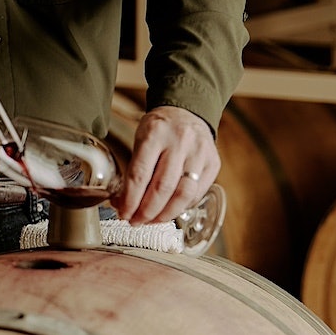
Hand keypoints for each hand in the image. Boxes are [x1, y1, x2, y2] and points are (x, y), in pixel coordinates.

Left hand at [111, 105, 219, 225]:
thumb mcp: (141, 139)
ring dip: (166, 214)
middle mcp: (180, 143)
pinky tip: (170, 210)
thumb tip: (122, 203)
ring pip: (184, 194)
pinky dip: (182, 207)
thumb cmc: (159, 129)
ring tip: (152, 221)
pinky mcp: (213, 163)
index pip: (140, 174)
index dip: (131, 199)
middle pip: (163, 187)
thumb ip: (134, 169)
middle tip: (136, 222)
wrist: (187, 112)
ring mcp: (199, 153)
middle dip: (147, 211)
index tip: (123, 213)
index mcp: (155, 134)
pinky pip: (198, 193)